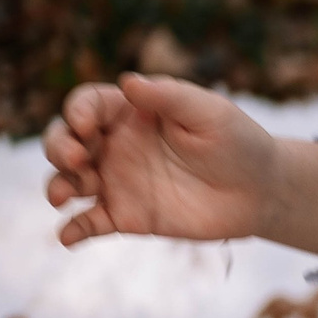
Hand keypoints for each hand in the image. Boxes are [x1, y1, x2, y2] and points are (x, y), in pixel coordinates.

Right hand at [43, 74, 317, 258]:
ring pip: (69, 182)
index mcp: (131, 113)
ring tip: (65, 196)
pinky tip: (68, 236)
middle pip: (65, 140)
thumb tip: (128, 81)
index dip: (77, 111)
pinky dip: (72, 231)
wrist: (260, 191)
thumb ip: (169, 97)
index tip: (87, 125)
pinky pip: (89, 224)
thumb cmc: (237, 142)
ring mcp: (118, 181)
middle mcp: (116, 145)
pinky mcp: (127, 217)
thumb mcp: (209, 112)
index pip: (87, 105)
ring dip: (58, 186)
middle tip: (75, 159)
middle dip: (57, 147)